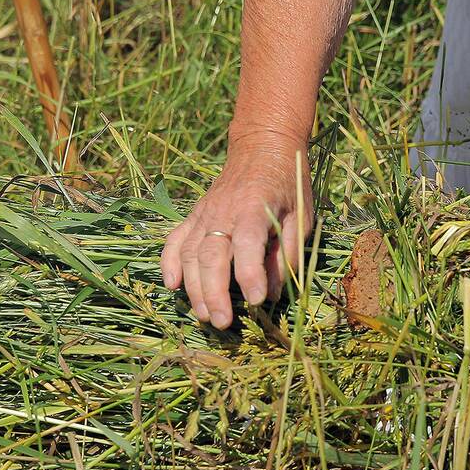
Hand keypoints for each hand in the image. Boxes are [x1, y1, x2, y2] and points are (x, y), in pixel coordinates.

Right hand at [161, 140, 312, 328]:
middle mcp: (224, 211)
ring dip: (194, 287)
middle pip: (211, 255)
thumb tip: (273, 292)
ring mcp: (204, 213)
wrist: (261, 146)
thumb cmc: (286, 183)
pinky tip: (171, 286)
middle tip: (223, 322)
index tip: (257, 302)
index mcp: (255, 208)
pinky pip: (175, 241)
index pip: (249, 245)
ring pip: (191, 254)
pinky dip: (169, 263)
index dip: (251, 274)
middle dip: (215, 292)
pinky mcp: (194, 215)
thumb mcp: (300, 215)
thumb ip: (287, 253)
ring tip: (204, 315)